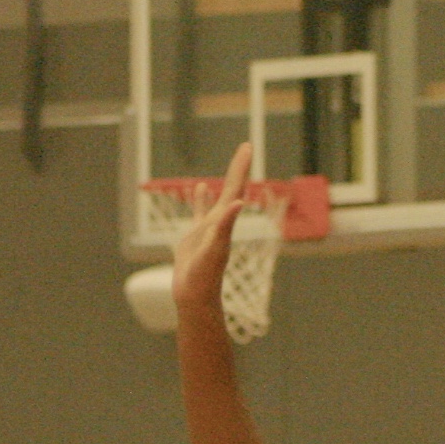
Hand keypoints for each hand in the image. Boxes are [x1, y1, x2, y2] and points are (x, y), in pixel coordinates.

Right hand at [171, 143, 256, 320]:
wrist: (196, 297)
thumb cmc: (205, 276)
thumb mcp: (214, 249)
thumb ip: (225, 226)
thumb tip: (238, 203)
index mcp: (225, 221)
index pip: (235, 188)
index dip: (240, 167)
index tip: (248, 146)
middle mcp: (221, 222)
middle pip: (232, 188)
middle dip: (238, 167)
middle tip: (246, 147)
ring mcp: (209, 228)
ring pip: (217, 198)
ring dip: (224, 181)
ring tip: (233, 164)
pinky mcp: (197, 236)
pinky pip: (199, 211)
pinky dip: (200, 198)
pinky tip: (199, 187)